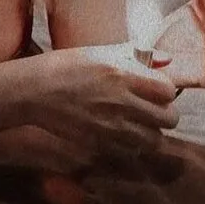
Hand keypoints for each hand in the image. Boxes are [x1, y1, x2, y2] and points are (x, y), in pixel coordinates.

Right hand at [31, 44, 178, 153]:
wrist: (35, 90)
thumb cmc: (67, 65)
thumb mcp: (101, 52)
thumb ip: (138, 54)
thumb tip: (168, 58)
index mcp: (122, 74)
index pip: (168, 90)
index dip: (164, 90)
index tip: (154, 89)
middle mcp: (121, 102)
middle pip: (169, 119)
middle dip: (164, 114)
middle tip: (150, 109)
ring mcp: (111, 127)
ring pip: (154, 140)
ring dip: (149, 132)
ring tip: (136, 122)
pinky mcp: (101, 144)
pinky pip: (131, 151)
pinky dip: (131, 145)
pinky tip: (118, 132)